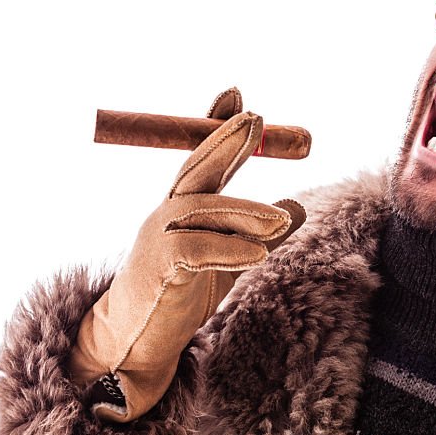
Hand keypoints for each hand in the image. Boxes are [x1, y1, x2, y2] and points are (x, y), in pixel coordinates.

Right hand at [68, 88, 304, 421]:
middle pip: (196, 169)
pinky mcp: (158, 270)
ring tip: (281, 221)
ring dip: (245, 212)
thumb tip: (298, 206)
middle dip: (224, 141)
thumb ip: (260, 233)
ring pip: (202, 210)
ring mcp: (158, 238)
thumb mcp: (229, 259)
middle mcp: (167, 214)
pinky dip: (228, 249)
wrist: (138, 342)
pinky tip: (259, 253)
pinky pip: (195, 251)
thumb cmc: (179, 296)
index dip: (215, 125)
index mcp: (183, 207)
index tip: (236, 93)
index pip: (200, 158)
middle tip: (255, 119)